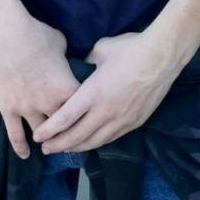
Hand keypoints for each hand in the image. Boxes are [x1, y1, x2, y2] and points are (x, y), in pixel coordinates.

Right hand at [0, 11, 80, 159]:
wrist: (8, 35)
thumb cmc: (38, 35)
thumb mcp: (62, 45)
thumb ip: (67, 60)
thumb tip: (69, 62)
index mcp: (67, 88)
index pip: (82, 109)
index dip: (86, 114)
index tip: (89, 120)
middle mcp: (49, 104)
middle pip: (64, 127)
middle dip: (69, 133)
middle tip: (73, 140)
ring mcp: (27, 109)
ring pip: (41, 134)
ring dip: (47, 141)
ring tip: (51, 147)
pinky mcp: (8, 109)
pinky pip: (15, 134)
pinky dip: (21, 146)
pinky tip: (26, 155)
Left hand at [30, 30, 180, 153]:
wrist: (161, 57)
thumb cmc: (130, 49)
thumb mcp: (100, 50)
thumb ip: (86, 63)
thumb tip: (80, 70)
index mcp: (93, 93)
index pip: (65, 118)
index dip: (49, 130)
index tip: (37, 137)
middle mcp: (105, 112)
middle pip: (77, 136)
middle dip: (58, 145)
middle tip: (46, 149)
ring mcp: (121, 120)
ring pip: (94, 142)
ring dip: (77, 148)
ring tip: (64, 150)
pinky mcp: (134, 123)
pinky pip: (110, 139)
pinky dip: (96, 143)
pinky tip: (89, 143)